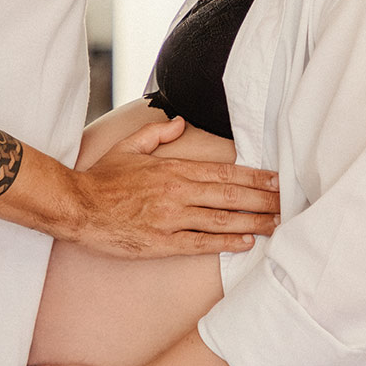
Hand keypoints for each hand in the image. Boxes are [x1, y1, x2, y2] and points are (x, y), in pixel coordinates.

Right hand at [69, 114, 280, 258]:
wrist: (76, 206)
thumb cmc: (102, 179)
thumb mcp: (129, 147)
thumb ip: (157, 134)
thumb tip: (179, 122)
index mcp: (173, 169)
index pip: (224, 172)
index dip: (255, 177)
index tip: (278, 180)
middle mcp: (177, 192)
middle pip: (231, 195)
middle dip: (264, 200)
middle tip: (289, 204)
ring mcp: (170, 219)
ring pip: (222, 220)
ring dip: (254, 222)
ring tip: (278, 225)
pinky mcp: (161, 242)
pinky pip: (200, 243)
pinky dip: (226, 242)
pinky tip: (247, 242)